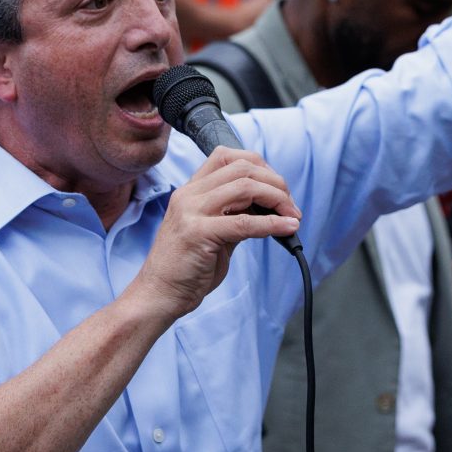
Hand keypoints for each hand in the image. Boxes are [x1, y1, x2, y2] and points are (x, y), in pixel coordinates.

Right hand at [131, 148, 300, 319]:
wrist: (158, 295)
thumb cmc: (186, 267)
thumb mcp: (212, 232)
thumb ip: (235, 215)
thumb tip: (269, 207)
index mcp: (190, 190)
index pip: (227, 156)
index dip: (259, 166)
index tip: (277, 188)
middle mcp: (189, 195)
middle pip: (242, 168)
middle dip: (275, 183)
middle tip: (291, 207)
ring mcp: (191, 212)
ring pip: (246, 187)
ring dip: (277, 199)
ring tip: (293, 217)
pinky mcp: (198, 234)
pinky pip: (244, 222)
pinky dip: (273, 223)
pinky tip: (288, 229)